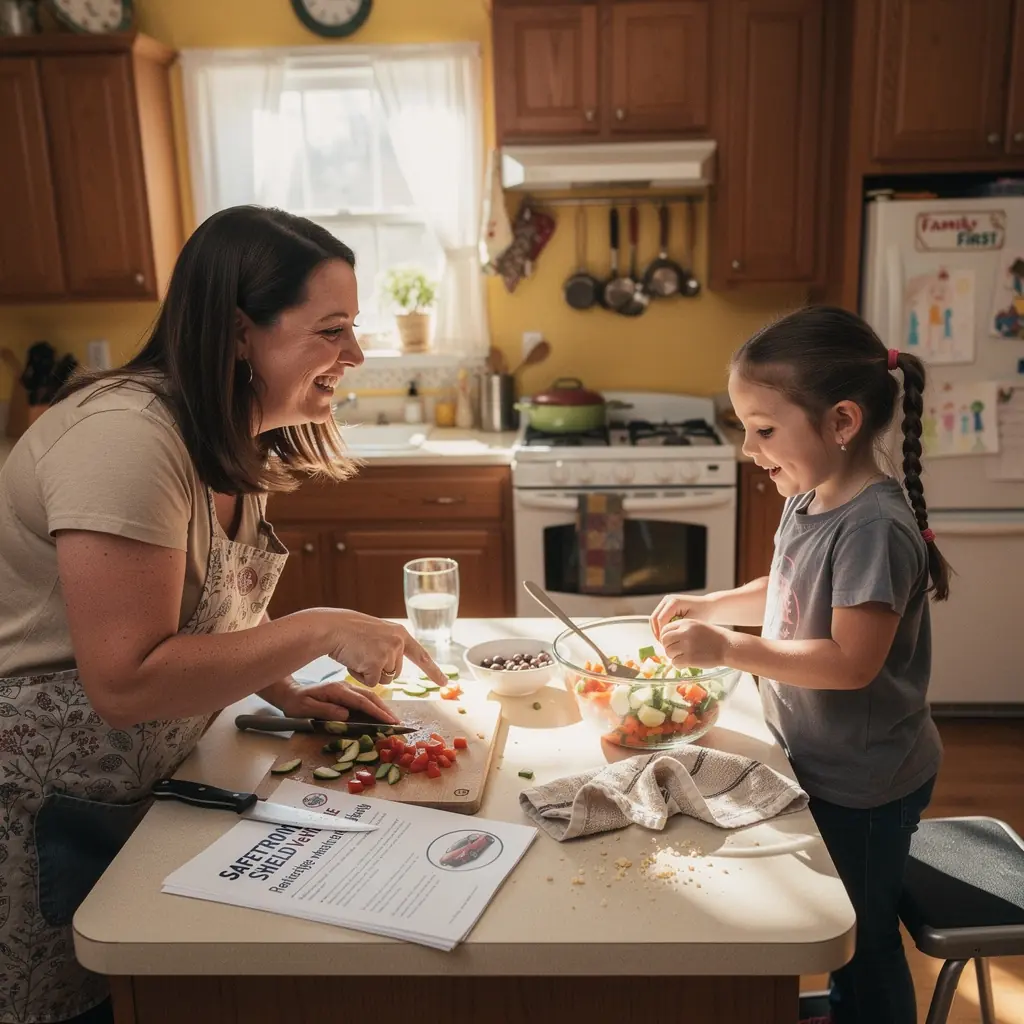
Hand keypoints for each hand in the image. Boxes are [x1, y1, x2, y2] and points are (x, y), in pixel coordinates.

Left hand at [270, 678, 398, 724]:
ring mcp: (346, 688)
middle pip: (370, 697)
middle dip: (385, 709)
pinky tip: (381, 713)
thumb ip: (326, 711)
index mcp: (337, 690)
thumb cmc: (296, 704)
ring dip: (382, 707)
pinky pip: (364, 699)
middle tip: (398, 722)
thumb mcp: (306, 709)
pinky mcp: (346, 693)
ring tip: (393, 720)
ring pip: (369, 697)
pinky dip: (375, 706)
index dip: (377, 712)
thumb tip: (346, 715)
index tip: (390, 721)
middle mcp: (345, 687)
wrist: (289, 693)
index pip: (362, 702)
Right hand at [325, 610, 448, 688]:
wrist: (333, 628)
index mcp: (400, 634)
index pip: (421, 655)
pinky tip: (354, 661)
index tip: (445, 682)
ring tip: (358, 655)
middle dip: (379, 669)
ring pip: (385, 679)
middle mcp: (399, 643)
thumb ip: (390, 646)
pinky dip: (361, 677)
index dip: (433, 670)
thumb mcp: (378, 634)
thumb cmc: (350, 632)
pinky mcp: (377, 664)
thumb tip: (394, 670)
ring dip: (370, 673)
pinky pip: (373, 683)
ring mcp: (389, 653)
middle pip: (396, 673)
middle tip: (364, 654)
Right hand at [650, 593, 712, 640]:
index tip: (666, 644)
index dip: (661, 633)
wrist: (708, 606)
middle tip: (663, 645)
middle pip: (654, 618)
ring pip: (653, 618)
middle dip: (657, 632)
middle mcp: (667, 599)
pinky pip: (658, 618)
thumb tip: (668, 638)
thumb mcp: (693, 622)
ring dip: (657, 630)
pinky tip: (666, 636)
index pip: (661, 619)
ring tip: (664, 641)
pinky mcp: (665, 606)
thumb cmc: (703, 613)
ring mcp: (665, 602)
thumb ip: (679, 629)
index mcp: (674, 602)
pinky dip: (660, 627)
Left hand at [659, 618, 728, 669]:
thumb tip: (666, 638)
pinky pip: (675, 663)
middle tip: (675, 651)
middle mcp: (685, 632)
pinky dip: (678, 665)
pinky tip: (685, 663)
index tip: (670, 643)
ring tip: (682, 657)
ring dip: (673, 656)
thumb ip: (683, 629)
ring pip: (668, 652)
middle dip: (668, 647)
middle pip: (664, 640)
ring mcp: (687, 645)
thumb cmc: (714, 637)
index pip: (665, 629)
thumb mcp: (698, 626)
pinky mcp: (690, 658)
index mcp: (686, 623)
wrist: (728, 646)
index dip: (666, 637)